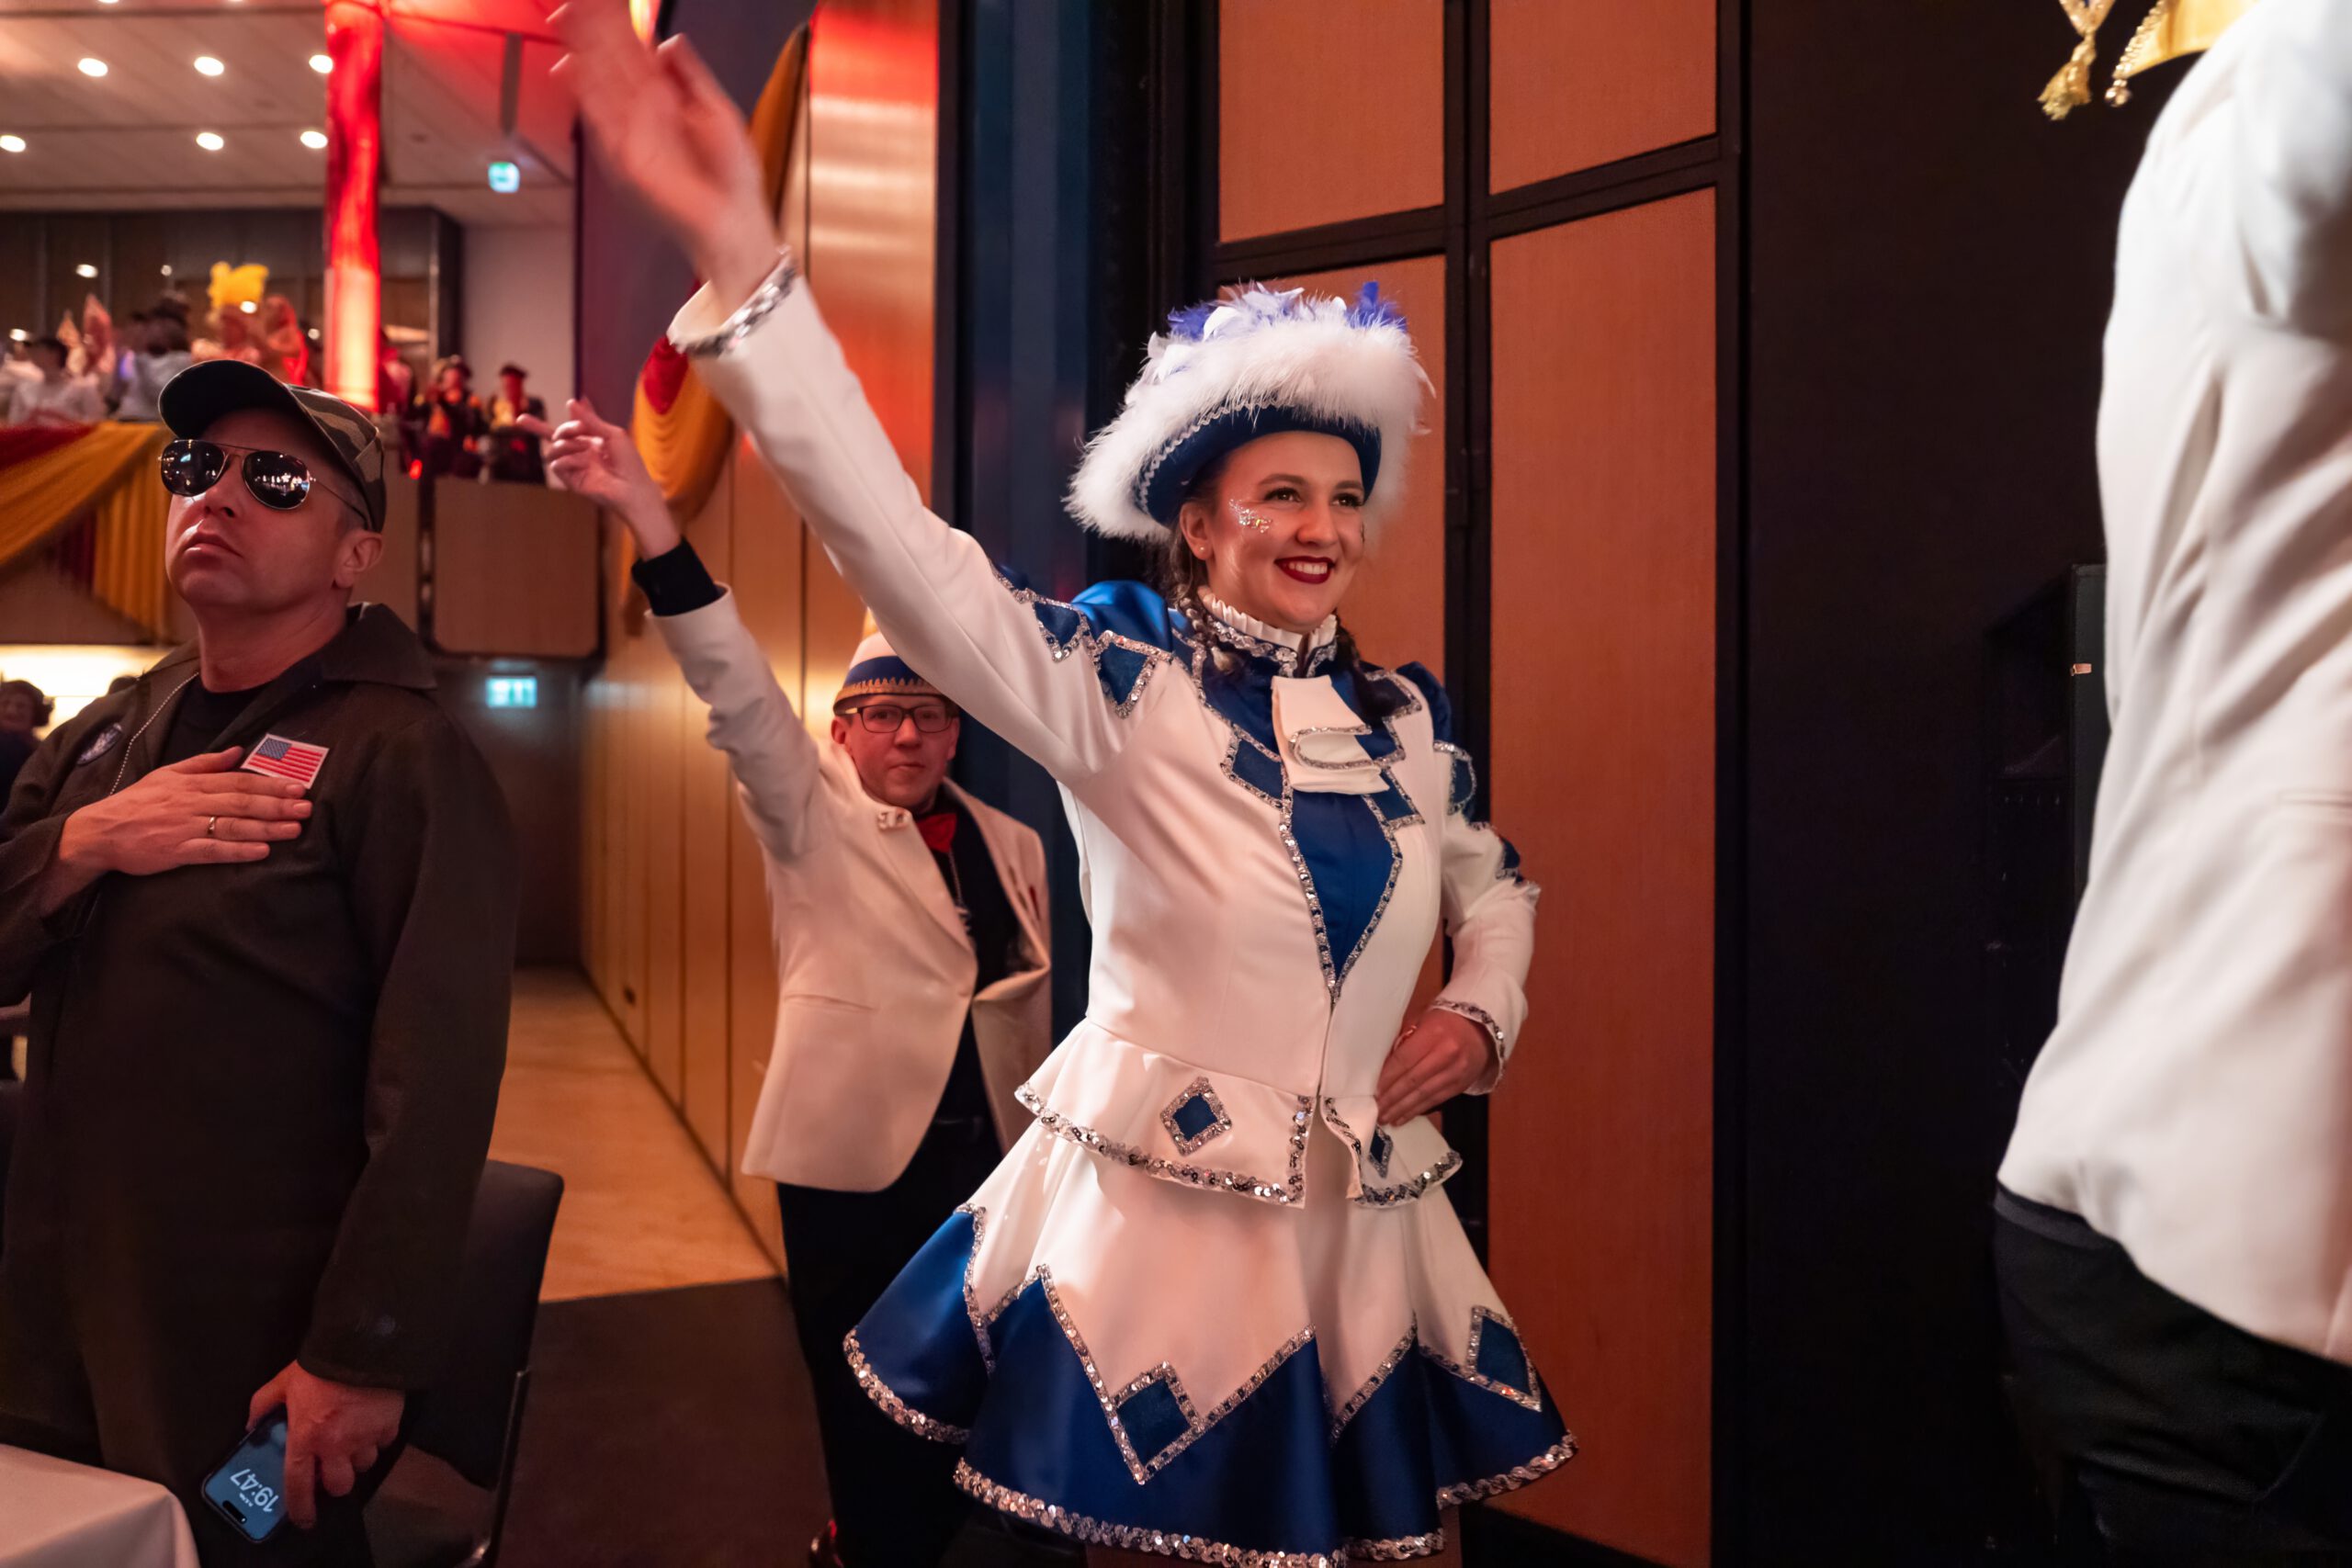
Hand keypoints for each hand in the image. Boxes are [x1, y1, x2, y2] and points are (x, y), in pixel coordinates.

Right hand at [50, 748, 307, 893]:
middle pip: (241, 803)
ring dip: (265, 828)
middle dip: (276, 805)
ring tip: (294, 829)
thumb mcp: (168, 774)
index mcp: (192, 784)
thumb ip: (205, 763)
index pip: (238, 782)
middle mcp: (191, 803)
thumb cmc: (137, 802)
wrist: (100, 831)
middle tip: (306, 807)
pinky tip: (261, 852)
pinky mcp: (177, 851)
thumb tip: (239, 750)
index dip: (270, 785)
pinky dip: (237, 851)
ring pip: (232, 826)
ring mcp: (185, 827)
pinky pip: (212, 851)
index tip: (298, 786)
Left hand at [248, 1363, 401, 1530]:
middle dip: (335, 1481)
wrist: (360, 1347)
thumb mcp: (283, 1382)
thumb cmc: (319, 1367)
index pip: (299, 1484)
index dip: (300, 1506)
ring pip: (364, 1465)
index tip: (303, 1518)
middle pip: (339, 1485)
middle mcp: (336, 1446)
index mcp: (306, 1438)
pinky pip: (384, 1443)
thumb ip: (263, 1404)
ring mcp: (365, 1438)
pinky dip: (378, 1438)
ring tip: (354, 1441)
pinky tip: (372, 1424)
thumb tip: (251, 1424)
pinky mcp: (388, 1426)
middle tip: (332, 1467)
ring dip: (357, 1458)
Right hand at [523, 397, 680, 556]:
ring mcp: (573, 467)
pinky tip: (585, 462)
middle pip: (552, 438)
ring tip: (584, 447)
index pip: (560, 431)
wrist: (632, 486)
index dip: (537, 426)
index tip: (520, 420)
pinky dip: (569, 459)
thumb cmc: (628, 461)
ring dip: (566, 444)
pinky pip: (557, 465)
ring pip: (553, 450)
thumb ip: (589, 419)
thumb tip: (571, 402)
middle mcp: (578, 453)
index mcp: (587, 440)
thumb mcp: (611, 433)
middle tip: (579, 429)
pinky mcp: (571, 480)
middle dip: (564, 429)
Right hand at [549, 0, 779, 305]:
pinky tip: (570, 66)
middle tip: (571, 2)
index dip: (616, 26)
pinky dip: (586, 94)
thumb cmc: (732, 176)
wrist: (734, 220)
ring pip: (600, 85)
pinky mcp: (624, 158)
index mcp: (665, 99)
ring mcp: (631, 133)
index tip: (601, 0)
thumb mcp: (718, 111)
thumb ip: (692, 76)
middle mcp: (643, 113)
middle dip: (591, 32)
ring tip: (565, 20)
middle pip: (610, 63)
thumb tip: (670, 40)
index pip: (632, 54)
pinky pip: (601, 121)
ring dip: (581, 53)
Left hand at [1375, 1009, 1498, 1123]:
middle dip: (1392, 1097)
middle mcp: (1447, 1054)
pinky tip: (1403, 1117)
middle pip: (1413, 1080)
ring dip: (1402, 1109)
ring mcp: (1456, 1072)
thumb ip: (1404, 1040)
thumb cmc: (1445, 1021)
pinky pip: (1436, 1100)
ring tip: (1386, 1118)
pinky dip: (1418, 1110)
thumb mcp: (1422, 1021)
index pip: (1405, 1059)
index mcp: (1433, 1034)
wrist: (1482, 1029)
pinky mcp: (1461, 1085)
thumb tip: (1382, 1066)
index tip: (1374, 1090)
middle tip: (1376, 1110)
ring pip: (1424, 1094)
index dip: (1388, 1077)